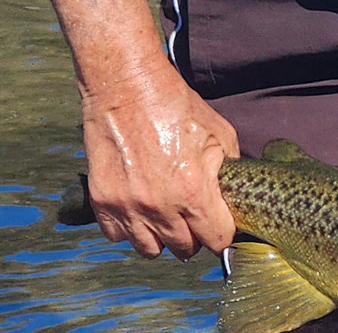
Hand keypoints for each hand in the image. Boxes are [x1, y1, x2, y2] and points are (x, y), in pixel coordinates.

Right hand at [81, 59, 239, 260]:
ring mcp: (128, 206)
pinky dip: (130, 228)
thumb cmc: (176, 106)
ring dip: (161, 237)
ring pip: (150, 249)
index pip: (216, 239)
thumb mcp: (220, 133)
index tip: (219, 224)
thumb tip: (233, 195)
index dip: (221, 232)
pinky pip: (118, 235)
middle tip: (193, 217)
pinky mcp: (103, 201)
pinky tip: (140, 208)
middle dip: (193, 236)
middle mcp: (160, 206)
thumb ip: (229, 170)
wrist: (127, 88)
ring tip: (166, 216)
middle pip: (184, 249)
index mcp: (194, 191)